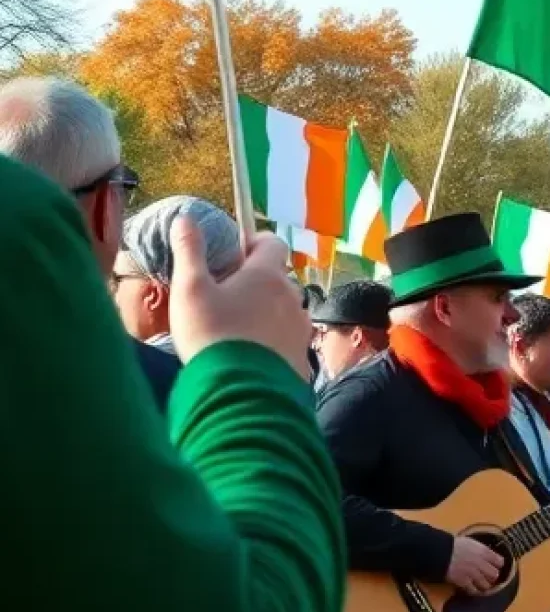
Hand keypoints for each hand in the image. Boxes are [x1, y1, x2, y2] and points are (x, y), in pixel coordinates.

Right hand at [169, 217, 309, 379]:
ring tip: (235, 328)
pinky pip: (287, 340)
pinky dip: (272, 340)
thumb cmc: (212, 334)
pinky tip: (249, 355)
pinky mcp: (302, 358)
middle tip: (225, 295)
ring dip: (265, 311)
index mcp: (267, 275)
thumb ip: (188, 251)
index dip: (253, 242)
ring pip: (284, 309)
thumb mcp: (190, 289)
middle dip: (255, 280)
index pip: (272, 242)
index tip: (233, 254)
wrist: (240, 393)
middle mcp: (292, 297)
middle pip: (277, 277)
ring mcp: (301, 329)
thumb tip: (185, 218)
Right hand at [446, 535, 505, 593]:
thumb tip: (487, 555)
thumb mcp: (471, 543)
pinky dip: (474, 590)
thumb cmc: (454, 545)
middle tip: (488, 576)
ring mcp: (473, 574)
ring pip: (486, 585)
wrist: (440, 552)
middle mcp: (481, 563)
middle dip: (492, 576)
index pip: (500, 562)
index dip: (497, 564)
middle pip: (494, 575)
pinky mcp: (464, 582)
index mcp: (484, 552)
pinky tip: (472, 588)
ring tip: (480, 584)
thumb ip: (481, 550)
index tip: (495, 566)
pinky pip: (473, 590)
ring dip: (484, 585)